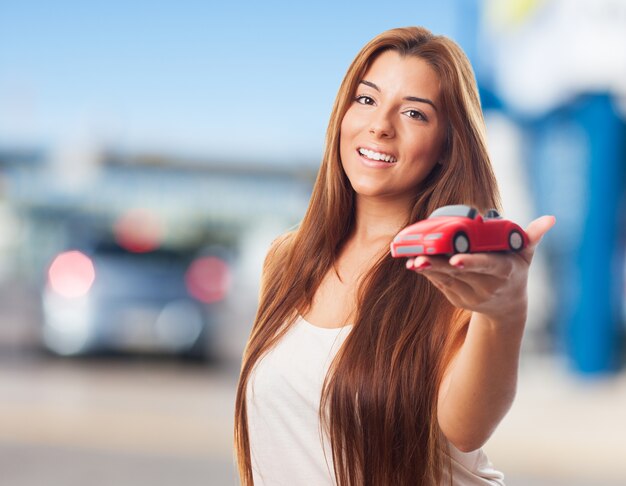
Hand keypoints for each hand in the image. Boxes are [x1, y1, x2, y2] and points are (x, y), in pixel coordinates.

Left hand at [405, 216, 555, 320]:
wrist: (507, 305)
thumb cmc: (515, 271)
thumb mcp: (525, 255)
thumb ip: (532, 236)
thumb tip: (550, 219)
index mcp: (505, 272)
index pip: (488, 266)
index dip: (472, 263)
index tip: (456, 259)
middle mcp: (488, 286)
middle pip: (460, 273)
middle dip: (439, 264)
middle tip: (421, 257)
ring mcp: (472, 295)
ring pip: (447, 280)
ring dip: (429, 269)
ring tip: (413, 259)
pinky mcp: (458, 299)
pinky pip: (441, 284)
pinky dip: (428, 274)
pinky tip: (415, 263)